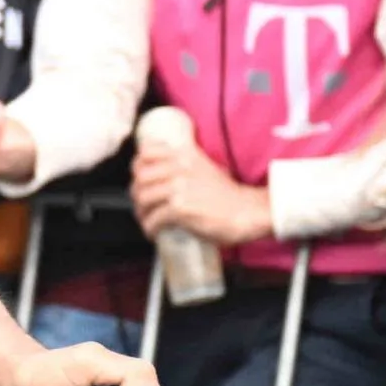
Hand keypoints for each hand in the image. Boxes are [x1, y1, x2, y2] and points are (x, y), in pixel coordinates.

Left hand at [132, 129, 269, 246]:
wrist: (248, 211)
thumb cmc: (229, 195)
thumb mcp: (206, 167)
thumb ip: (186, 165)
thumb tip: (165, 172)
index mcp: (183, 155)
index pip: (145, 153)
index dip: (137, 168)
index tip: (140, 180)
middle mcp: (179, 167)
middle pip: (140, 178)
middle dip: (137, 195)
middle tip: (145, 207)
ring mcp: (178, 187)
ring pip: (143, 199)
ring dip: (141, 214)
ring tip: (149, 221)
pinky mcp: (180, 208)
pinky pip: (153, 219)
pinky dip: (150, 229)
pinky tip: (155, 233)